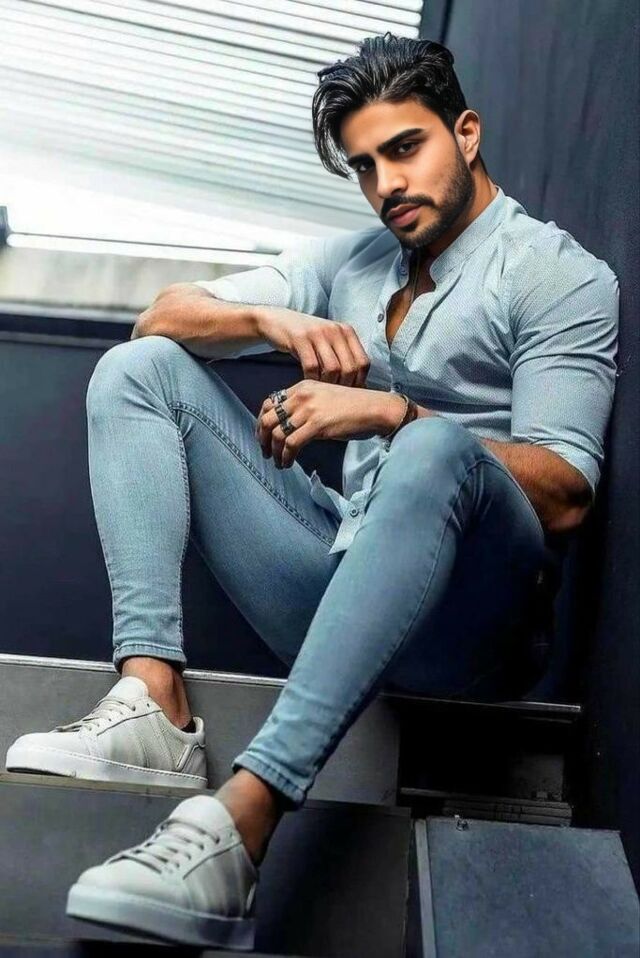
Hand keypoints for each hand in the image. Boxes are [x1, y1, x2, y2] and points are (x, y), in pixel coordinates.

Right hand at [256, 306, 370, 386]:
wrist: (276, 321)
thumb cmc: (305, 338)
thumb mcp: (328, 341)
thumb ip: (343, 357)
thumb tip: (358, 385)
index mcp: (347, 331)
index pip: (363, 362)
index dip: (359, 382)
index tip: (349, 393)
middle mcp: (336, 330)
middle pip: (350, 368)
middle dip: (343, 386)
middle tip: (333, 396)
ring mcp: (318, 333)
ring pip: (332, 369)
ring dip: (327, 384)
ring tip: (320, 390)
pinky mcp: (301, 338)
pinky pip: (311, 366)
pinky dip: (311, 379)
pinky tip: (308, 382)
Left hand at [256, 380, 389, 468]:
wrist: (374, 409)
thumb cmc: (354, 407)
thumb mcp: (324, 398)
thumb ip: (305, 406)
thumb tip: (288, 425)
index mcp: (302, 387)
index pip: (270, 402)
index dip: (261, 420)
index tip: (262, 435)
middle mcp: (302, 396)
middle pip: (268, 418)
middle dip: (262, 438)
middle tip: (266, 451)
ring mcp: (308, 410)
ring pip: (277, 433)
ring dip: (274, 451)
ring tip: (277, 461)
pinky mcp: (317, 425)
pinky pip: (291, 444)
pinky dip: (286, 456)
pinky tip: (288, 463)